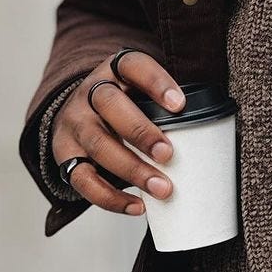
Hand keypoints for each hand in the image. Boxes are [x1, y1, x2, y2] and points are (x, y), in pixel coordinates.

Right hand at [50, 52, 185, 215]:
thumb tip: (206, 130)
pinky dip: (111, 197)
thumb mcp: (139, 88)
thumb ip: (162, 102)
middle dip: (141, 131)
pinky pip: (83, 179)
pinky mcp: (65, 154)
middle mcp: (90, 93)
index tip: (180, 104)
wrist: (77, 111)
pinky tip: (138, 206)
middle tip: (168, 154)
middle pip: (110, 105)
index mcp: (114, 70)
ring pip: (99, 145)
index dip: (156, 83)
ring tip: (162, 188)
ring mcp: (75, 123)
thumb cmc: (123, 102)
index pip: (133, 65)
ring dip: (132, 169)